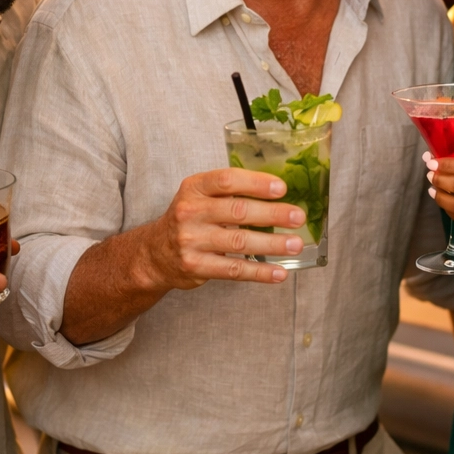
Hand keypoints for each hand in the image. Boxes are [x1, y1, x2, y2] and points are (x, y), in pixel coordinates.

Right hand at [136, 168, 305, 290]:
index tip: (281, 188)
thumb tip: (278, 192)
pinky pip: (234, 270)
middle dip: (272, 214)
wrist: (155, 252)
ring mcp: (191, 241)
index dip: (255, 183)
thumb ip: (230, 191)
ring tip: (295, 244)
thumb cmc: (190, 218)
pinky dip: (260, 272)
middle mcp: (190, 212)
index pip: (226, 180)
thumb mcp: (200, 195)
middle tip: (298, 216)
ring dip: (272, 244)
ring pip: (239, 242)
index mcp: (194, 187)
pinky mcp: (196, 266)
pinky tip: (279, 272)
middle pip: (237, 211)